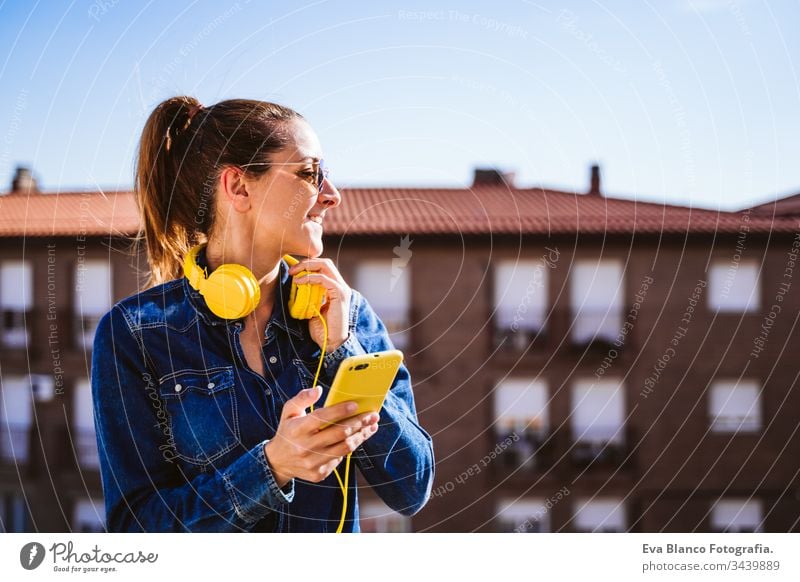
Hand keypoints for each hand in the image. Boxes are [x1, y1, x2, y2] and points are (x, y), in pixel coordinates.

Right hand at [264, 386, 378, 486]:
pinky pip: (340, 459)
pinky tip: (358, 438)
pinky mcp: (319, 474)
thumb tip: (318, 390)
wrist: (278, 461)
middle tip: (372, 414)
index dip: (340, 411)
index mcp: (297, 429)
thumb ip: (301, 398)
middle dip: (359, 422)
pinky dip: (350, 447)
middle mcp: (304, 447)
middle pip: (339, 434)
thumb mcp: (288, 412)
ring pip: (344, 448)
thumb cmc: (288, 431)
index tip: (355, 404)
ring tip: (371, 426)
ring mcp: (312, 463)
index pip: (321, 418)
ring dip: (361, 436)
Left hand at [287, 257, 350, 352]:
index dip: (308, 264)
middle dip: (306, 262)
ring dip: (307, 267)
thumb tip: (295, 284)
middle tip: (291, 269)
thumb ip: (309, 294)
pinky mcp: (339, 294)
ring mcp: (342, 289)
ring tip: (293, 273)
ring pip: (325, 266)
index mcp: (335, 288)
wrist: (330, 342)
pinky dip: (310, 277)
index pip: (323, 267)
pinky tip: (299, 282)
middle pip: (325, 262)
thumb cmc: (321, 328)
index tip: (292, 269)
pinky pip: (324, 279)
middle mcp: (341, 286)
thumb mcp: (312, 306)